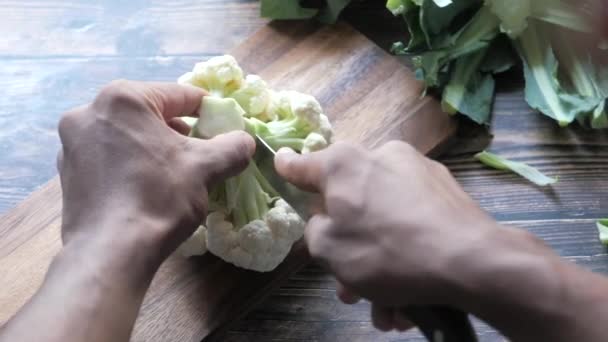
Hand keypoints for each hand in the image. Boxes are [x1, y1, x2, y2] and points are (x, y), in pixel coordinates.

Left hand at [57, 80, 253, 261]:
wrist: (111, 252)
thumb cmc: (159, 199)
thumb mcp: (206, 168)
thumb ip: (233, 146)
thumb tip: (245, 141)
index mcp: (123, 99)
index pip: (179, 95)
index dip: (209, 111)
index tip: (225, 127)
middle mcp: (90, 111)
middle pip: (150, 113)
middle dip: (179, 131)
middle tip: (201, 152)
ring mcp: (72, 142)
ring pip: (128, 135)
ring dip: (154, 146)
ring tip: (174, 172)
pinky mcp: (68, 171)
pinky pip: (109, 156)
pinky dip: (130, 163)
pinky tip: (145, 186)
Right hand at [274, 141, 499, 328]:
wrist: (471, 262)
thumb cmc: (386, 252)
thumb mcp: (330, 251)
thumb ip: (315, 232)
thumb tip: (325, 221)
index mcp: (345, 164)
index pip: (304, 165)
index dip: (288, 169)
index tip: (280, 161)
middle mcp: (382, 157)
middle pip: (351, 203)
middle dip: (348, 248)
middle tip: (349, 288)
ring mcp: (419, 173)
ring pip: (385, 220)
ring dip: (379, 265)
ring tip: (386, 307)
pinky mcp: (447, 194)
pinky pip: (413, 223)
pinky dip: (407, 255)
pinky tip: (410, 299)